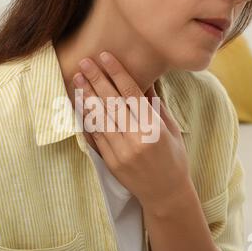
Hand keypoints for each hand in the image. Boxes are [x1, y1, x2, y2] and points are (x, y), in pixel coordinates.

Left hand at [73, 52, 191, 207]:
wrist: (166, 194)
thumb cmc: (174, 159)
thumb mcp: (172, 130)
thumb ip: (156, 106)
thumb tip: (145, 81)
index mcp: (154, 128)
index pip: (131, 94)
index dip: (117, 73)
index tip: (105, 56)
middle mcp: (136, 139)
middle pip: (112, 103)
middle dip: (97, 79)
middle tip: (84, 62)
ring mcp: (121, 152)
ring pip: (100, 118)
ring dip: (87, 96)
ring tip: (78, 79)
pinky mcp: (111, 162)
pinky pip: (96, 136)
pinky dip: (87, 119)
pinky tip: (80, 104)